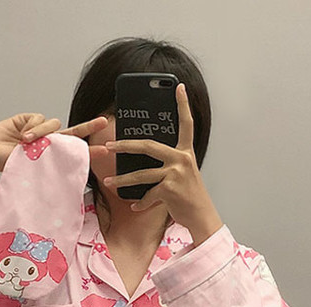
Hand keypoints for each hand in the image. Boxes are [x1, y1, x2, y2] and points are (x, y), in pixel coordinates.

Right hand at [0, 114, 109, 174]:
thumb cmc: (9, 165)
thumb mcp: (33, 166)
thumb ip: (49, 158)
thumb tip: (63, 148)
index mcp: (52, 156)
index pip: (74, 152)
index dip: (90, 151)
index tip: (105, 151)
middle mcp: (49, 141)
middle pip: (74, 131)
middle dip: (89, 126)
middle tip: (104, 122)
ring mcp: (40, 129)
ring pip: (53, 124)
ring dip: (41, 132)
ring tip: (25, 143)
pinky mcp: (30, 118)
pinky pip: (39, 118)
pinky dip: (32, 126)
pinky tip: (22, 134)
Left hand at [102, 83, 222, 244]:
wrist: (201, 216)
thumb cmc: (190, 196)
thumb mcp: (183, 174)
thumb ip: (168, 164)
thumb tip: (143, 159)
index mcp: (186, 152)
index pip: (186, 124)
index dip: (183, 105)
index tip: (179, 87)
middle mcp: (181, 159)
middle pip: (148, 146)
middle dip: (125, 146)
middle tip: (109, 146)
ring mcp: (175, 174)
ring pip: (141, 174)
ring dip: (122, 180)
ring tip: (109, 181)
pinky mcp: (169, 189)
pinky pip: (147, 195)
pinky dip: (140, 203)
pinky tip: (134, 206)